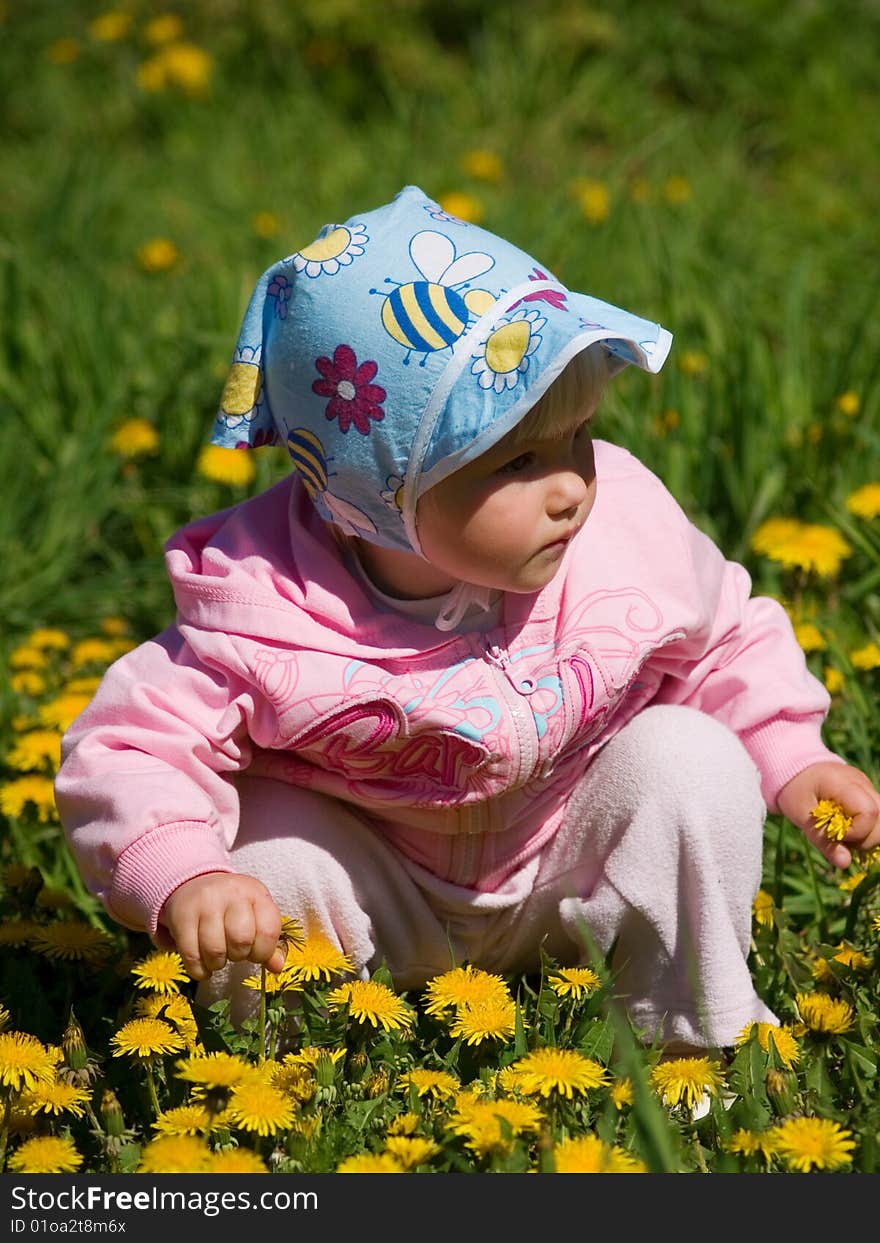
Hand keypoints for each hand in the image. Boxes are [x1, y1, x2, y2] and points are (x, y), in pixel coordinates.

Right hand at [157, 872, 285, 980]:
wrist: (193, 882)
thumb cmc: (231, 905)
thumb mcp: (255, 913)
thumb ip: (267, 939)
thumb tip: (277, 967)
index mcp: (256, 893)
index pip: (269, 931)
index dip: (264, 952)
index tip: (255, 953)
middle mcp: (232, 894)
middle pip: (241, 941)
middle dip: (239, 956)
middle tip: (233, 952)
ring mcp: (205, 903)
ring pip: (215, 951)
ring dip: (217, 964)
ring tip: (217, 957)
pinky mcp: (182, 915)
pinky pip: (191, 955)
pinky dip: (199, 970)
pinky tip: (202, 965)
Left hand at [776, 762, 879, 868]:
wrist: (793, 767)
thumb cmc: (795, 790)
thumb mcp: (801, 816)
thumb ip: (823, 840)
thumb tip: (845, 864)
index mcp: (844, 783)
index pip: (869, 812)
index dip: (857, 832)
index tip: (836, 836)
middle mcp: (862, 783)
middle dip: (866, 837)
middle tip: (841, 838)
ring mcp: (867, 786)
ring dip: (868, 834)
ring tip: (844, 834)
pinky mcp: (867, 793)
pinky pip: (877, 815)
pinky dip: (866, 828)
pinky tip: (848, 829)